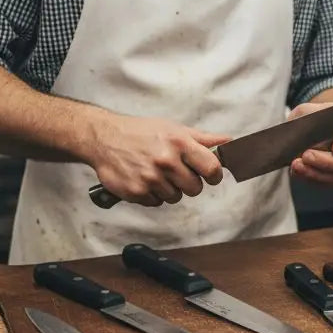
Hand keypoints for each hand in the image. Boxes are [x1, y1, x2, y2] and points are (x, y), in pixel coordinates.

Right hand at [85, 112, 228, 206]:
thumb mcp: (173, 129)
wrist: (104, 138)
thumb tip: (228, 142)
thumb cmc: (140, 132)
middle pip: (195, 189)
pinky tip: (143, 179)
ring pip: (175, 197)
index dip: (214, 175)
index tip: (209, 175)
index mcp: (179, 143)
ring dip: (168, 188)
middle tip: (176, 171)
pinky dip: (152, 194)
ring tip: (155, 172)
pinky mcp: (137, 192)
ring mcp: (151, 178)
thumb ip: (203, 139)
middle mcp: (166, 161)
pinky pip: (156, 203)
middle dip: (189, 183)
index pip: (212, 168)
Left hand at [286, 102, 332, 185]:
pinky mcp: (328, 179)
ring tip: (297, 164)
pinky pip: (323, 183)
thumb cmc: (313, 117)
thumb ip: (313, 116)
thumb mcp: (311, 110)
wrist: (303, 128)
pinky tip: (296, 170)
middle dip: (326, 162)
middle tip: (307, 155)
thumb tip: (308, 128)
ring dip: (316, 173)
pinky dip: (309, 177)